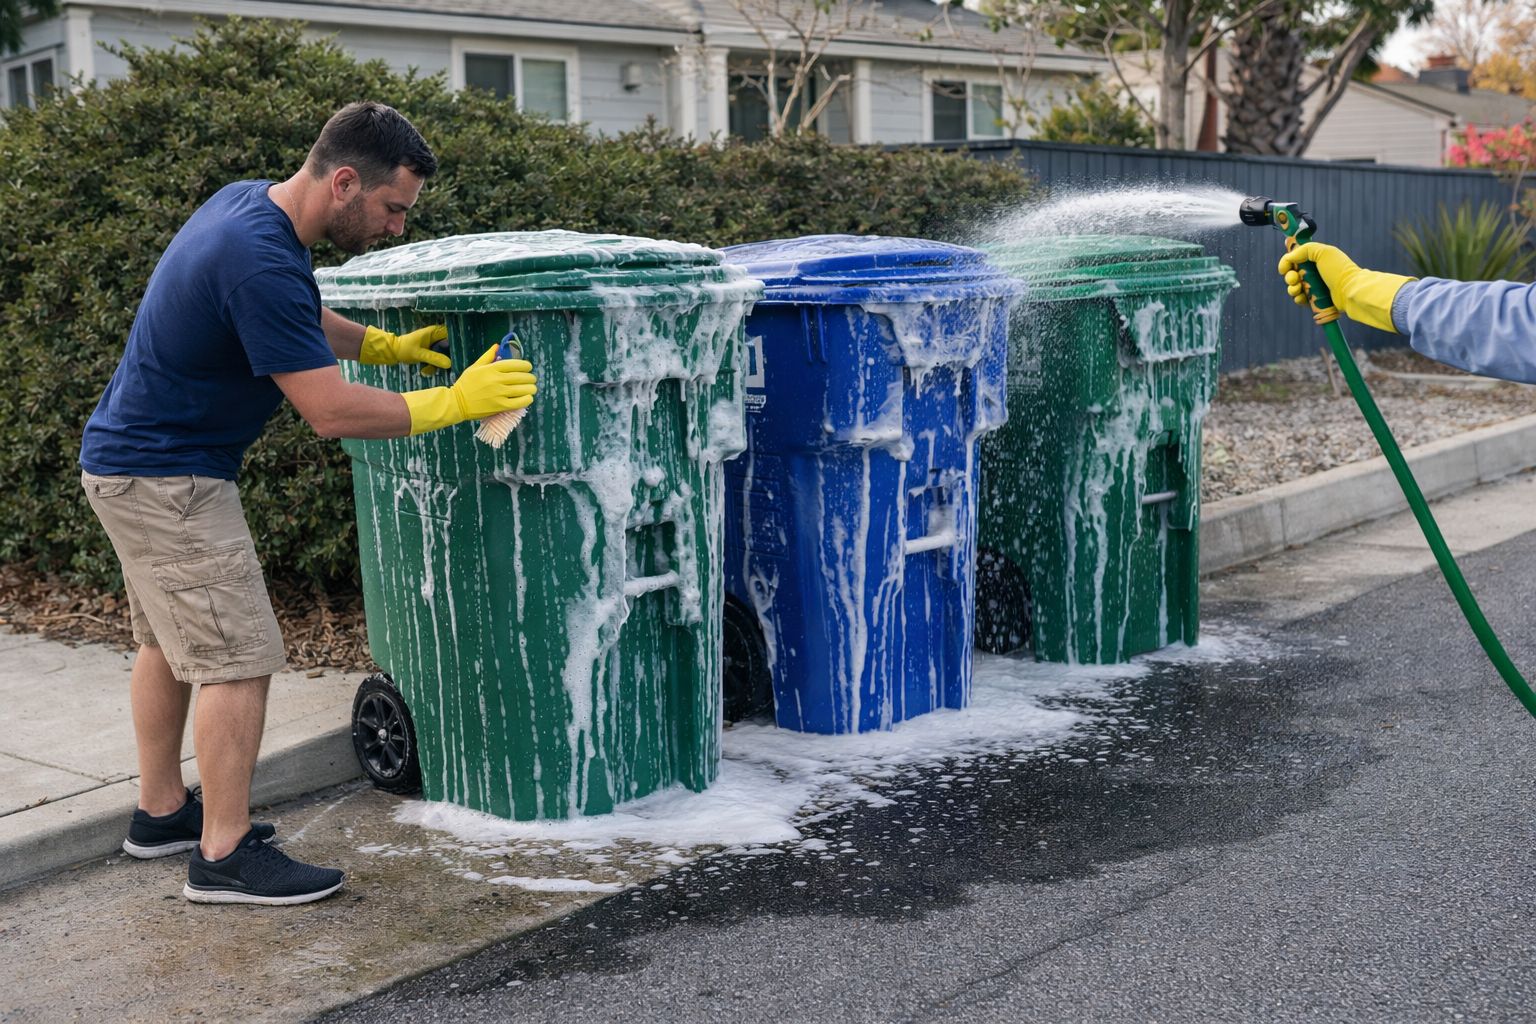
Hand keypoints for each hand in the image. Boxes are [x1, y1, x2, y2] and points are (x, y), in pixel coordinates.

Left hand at [360, 324, 452, 374]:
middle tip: (446, 368)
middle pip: (450, 347)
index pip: (452, 335)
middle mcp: (436, 337)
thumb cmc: (404, 348)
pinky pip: (437, 359)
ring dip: (438, 365)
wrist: (392, 352)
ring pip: (444, 355)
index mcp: (435, 332)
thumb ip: (434, 358)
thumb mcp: (419, 354)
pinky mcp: (430, 352)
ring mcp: (433, 345)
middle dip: (448, 358)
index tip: (459, 355)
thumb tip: (449, 364)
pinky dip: (432, 366)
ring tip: (428, 370)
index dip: (457, 344)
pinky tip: (424, 371)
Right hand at [400, 344, 536, 435]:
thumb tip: (497, 346)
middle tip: (532, 379)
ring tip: (532, 388)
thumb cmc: (466, 384)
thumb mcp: (475, 366)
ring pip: (522, 389)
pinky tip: (528, 398)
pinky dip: (526, 399)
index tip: (528, 367)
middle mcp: (497, 380)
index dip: (525, 365)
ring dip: (531, 388)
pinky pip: (519, 402)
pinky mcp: (500, 406)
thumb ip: (488, 356)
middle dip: (530, 377)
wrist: (457, 403)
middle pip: (521, 377)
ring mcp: (499, 393)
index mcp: (492, 368)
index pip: (514, 364)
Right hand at [1278, 243, 1413, 333]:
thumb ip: (1304, 249)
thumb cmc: (1338, 269)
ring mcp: (1315, 286)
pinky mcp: (1316, 300)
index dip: (1288, 263)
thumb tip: (1288, 257)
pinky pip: (1301, 299)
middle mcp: (1315, 272)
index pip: (1295, 260)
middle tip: (1294, 279)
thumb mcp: (1323, 252)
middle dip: (1289, 277)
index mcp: (1317, 259)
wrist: (1349, 290)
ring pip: (1295, 288)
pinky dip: (1298, 299)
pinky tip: (1302, 298)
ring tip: (1298, 290)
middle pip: (1293, 274)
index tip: (1284, 268)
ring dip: (1292, 289)